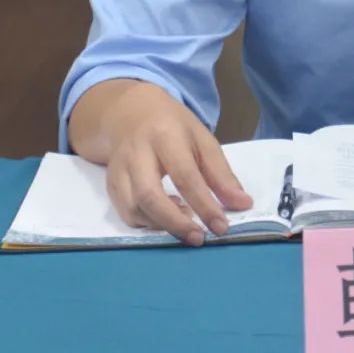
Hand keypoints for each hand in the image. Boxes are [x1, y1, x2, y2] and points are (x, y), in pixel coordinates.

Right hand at [99, 83, 252, 245]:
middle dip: (176, 223)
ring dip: (162, 224)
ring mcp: (119, 170)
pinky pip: (126, 214)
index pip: (185, 175)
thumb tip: (243, 204)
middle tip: (200, 238)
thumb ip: (221, 173)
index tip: (222, 227)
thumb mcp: (202, 139)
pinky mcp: (110, 185)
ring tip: (187, 222)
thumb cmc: (173, 127)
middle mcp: (137, 153)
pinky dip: (148, 223)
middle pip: (150, 196)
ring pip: (134, 209)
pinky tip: (166, 216)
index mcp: (165, 135)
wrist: (131, 114)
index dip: (205, 205)